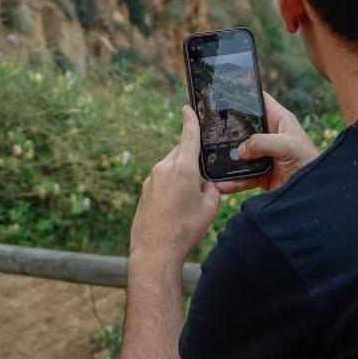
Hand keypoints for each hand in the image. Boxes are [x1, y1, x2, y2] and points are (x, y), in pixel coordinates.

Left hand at [130, 106, 218, 262]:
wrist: (155, 250)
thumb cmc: (185, 229)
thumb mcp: (210, 208)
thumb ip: (212, 189)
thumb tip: (206, 184)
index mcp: (182, 167)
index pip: (188, 136)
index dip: (190, 120)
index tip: (187, 108)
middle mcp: (164, 168)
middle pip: (180, 152)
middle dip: (190, 158)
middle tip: (202, 175)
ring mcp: (151, 179)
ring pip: (170, 168)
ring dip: (180, 175)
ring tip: (189, 200)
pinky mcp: (144, 192)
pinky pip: (161, 182)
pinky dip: (170, 187)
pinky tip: (175, 208)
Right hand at [215, 92, 318, 195]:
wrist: (315, 195)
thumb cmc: (309, 163)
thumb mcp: (288, 145)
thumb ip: (262, 142)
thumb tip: (240, 149)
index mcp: (280, 120)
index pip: (260, 101)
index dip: (244, 94)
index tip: (224, 92)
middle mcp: (271, 136)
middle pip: (244, 127)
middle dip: (228, 129)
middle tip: (207, 127)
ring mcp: (265, 155)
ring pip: (241, 153)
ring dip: (227, 157)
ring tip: (209, 159)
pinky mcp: (262, 174)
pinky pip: (243, 175)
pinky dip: (232, 181)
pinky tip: (221, 184)